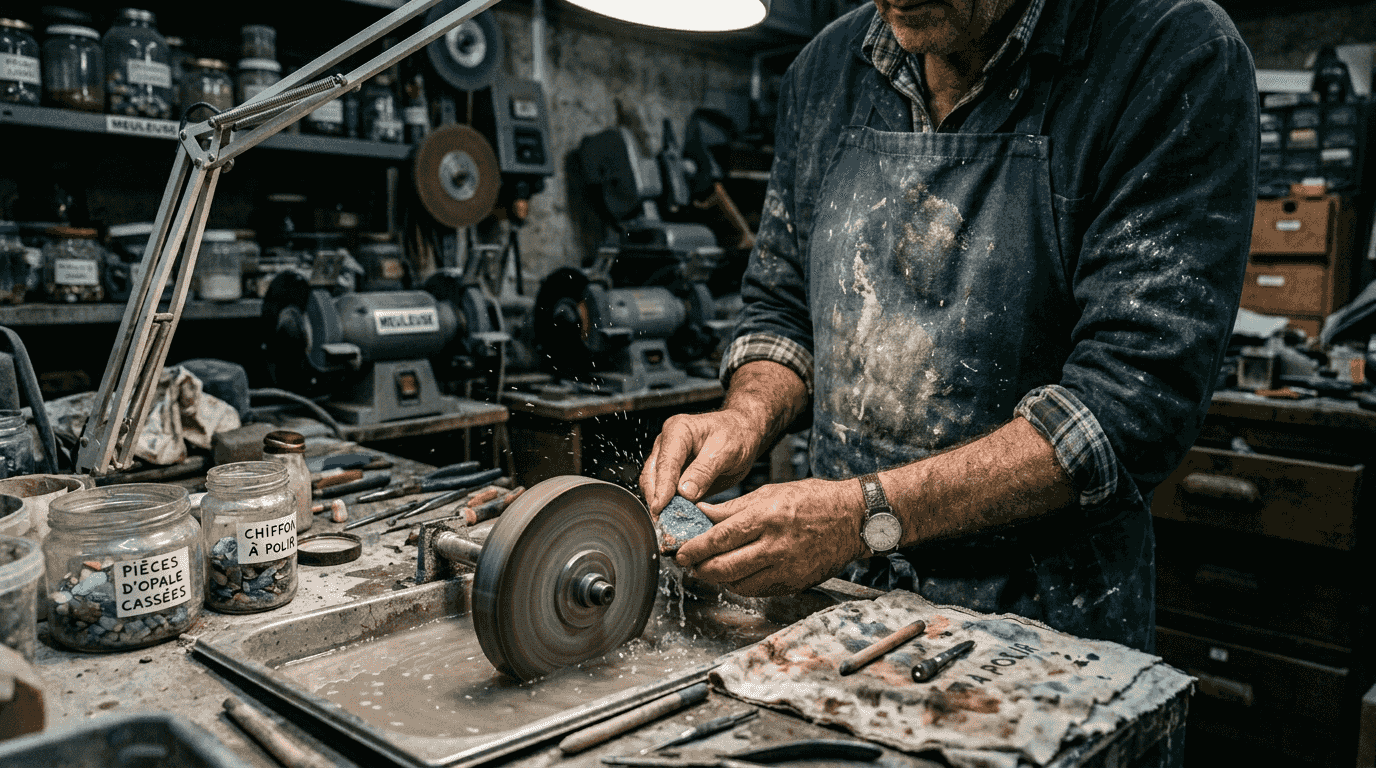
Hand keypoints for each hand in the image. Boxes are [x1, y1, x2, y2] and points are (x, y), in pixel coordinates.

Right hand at [639, 410, 765, 515]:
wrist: (744, 434)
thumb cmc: (737, 435)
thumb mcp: (726, 451)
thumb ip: (704, 471)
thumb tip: (685, 492)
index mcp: (678, 431)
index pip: (665, 463)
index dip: (662, 487)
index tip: (660, 508)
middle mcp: (667, 443)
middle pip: (652, 475)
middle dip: (656, 498)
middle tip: (663, 521)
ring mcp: (669, 459)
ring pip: (655, 485)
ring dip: (661, 504)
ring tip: (668, 523)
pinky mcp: (674, 474)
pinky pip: (667, 492)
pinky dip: (670, 505)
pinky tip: (676, 517)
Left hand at [674, 478, 865, 596]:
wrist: (853, 519)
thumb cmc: (812, 500)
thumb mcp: (770, 493)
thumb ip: (732, 509)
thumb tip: (700, 514)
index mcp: (767, 518)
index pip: (720, 539)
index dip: (695, 549)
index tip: (680, 552)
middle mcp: (776, 546)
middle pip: (724, 568)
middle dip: (700, 568)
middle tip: (690, 564)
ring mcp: (786, 569)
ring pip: (738, 584)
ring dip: (718, 578)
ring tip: (711, 567)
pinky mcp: (794, 584)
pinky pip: (757, 590)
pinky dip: (741, 584)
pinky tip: (737, 572)